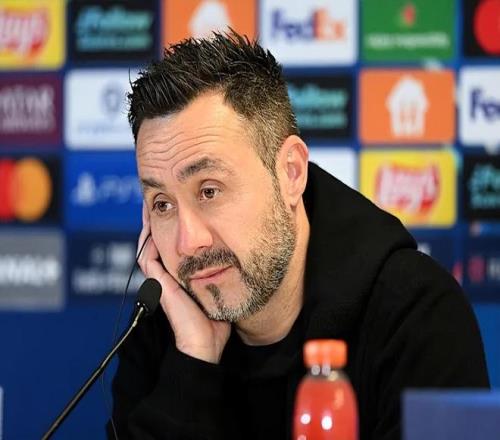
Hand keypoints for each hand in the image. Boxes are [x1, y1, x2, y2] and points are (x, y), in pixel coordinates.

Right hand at [137, 203, 230, 363]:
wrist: (205, 343)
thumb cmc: (214, 321)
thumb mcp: (217, 289)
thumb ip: (217, 274)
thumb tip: (232, 257)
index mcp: (178, 276)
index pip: (169, 246)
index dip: (169, 227)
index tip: (176, 208)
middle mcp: (166, 276)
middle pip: (155, 241)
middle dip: (156, 220)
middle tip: (160, 199)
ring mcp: (159, 281)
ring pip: (147, 246)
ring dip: (149, 225)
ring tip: (152, 204)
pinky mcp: (157, 285)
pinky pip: (147, 257)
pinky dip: (148, 240)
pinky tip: (152, 224)